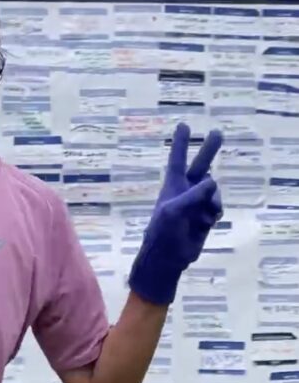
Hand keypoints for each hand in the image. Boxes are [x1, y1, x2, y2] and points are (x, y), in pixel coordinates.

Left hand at [128, 123, 222, 304]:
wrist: (168, 257)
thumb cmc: (164, 231)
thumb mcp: (174, 209)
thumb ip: (193, 194)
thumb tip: (212, 181)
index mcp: (172, 185)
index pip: (177, 159)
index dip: (181, 143)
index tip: (184, 125)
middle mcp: (185, 191)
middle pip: (200, 166)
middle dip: (209, 150)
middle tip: (218, 133)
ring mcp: (196, 203)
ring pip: (214, 191)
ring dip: (214, 199)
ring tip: (206, 213)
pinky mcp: (205, 217)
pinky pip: (217, 207)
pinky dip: (215, 212)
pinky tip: (207, 222)